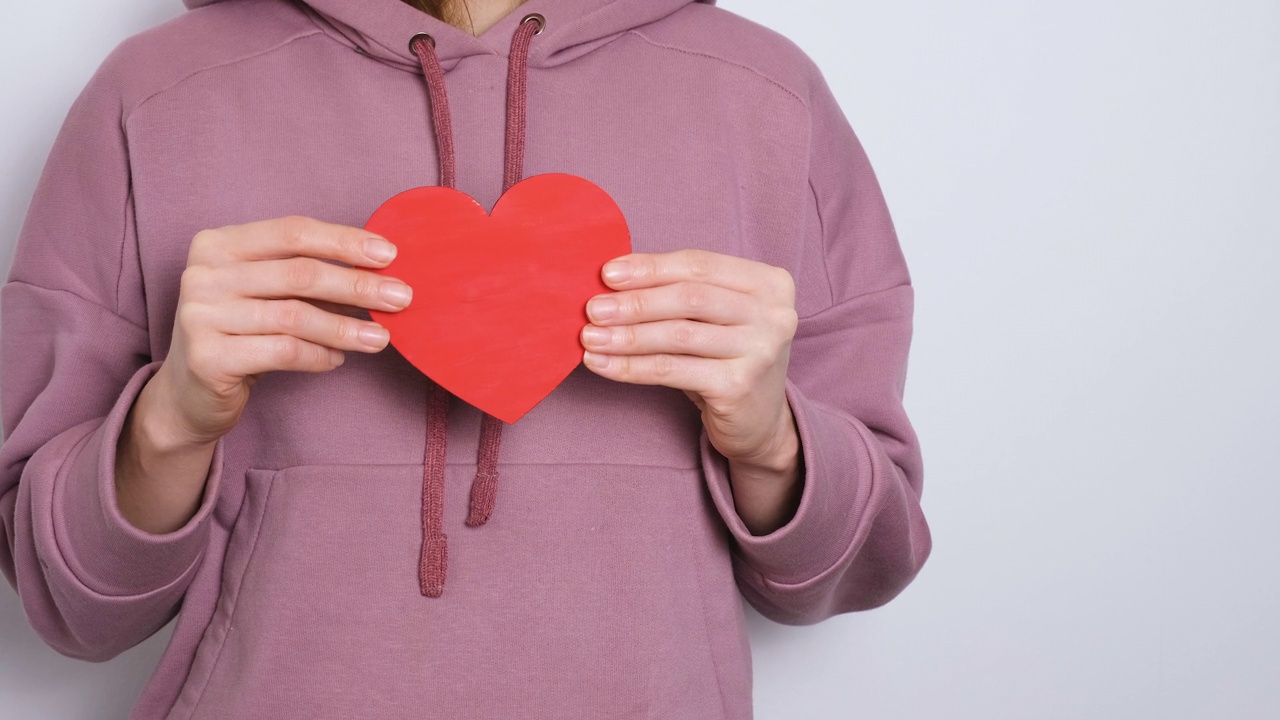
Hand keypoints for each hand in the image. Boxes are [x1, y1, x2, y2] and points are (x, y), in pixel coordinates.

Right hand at [152, 215, 412, 446]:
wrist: (189, 393)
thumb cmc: (241, 333)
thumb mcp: (265, 293)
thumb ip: (305, 275)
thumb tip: (379, 268)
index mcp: (218, 244)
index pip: (292, 233)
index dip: (343, 241)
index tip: (389, 254)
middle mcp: (203, 274)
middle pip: (299, 273)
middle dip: (358, 284)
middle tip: (401, 297)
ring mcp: (200, 316)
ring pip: (295, 316)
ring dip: (346, 327)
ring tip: (380, 338)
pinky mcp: (208, 358)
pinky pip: (283, 352)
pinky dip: (319, 356)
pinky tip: (337, 360)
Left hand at [579, 249, 799, 472]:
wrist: (760, 423)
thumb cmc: (727, 359)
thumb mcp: (716, 318)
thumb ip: (679, 294)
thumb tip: (613, 281)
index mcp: (770, 283)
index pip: (700, 264)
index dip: (651, 267)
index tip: (607, 273)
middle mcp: (774, 313)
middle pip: (689, 297)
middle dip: (635, 302)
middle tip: (593, 308)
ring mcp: (761, 350)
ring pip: (678, 334)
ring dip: (627, 335)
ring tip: (590, 337)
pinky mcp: (740, 386)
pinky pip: (671, 370)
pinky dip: (631, 367)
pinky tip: (602, 364)